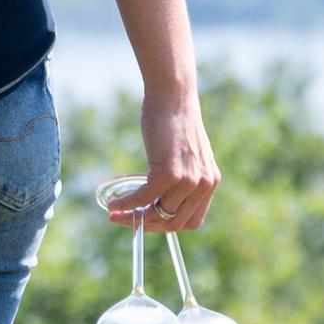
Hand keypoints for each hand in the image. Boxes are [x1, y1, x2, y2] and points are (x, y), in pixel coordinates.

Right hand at [103, 91, 220, 234]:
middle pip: (174, 223)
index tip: (146, 220)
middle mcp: (203, 184)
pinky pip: (144, 198)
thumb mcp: (186, 155)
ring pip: (159, 214)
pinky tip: (113, 205)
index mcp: (210, 182)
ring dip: (134, 217)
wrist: (172, 97)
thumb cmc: (174, 122)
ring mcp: (188, 180)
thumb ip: (181, 178)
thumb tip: (157, 201)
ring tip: (115, 213)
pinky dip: (126, 205)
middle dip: (147, 225)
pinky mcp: (169, 173)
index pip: (191, 220)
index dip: (166, 225)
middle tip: (125, 220)